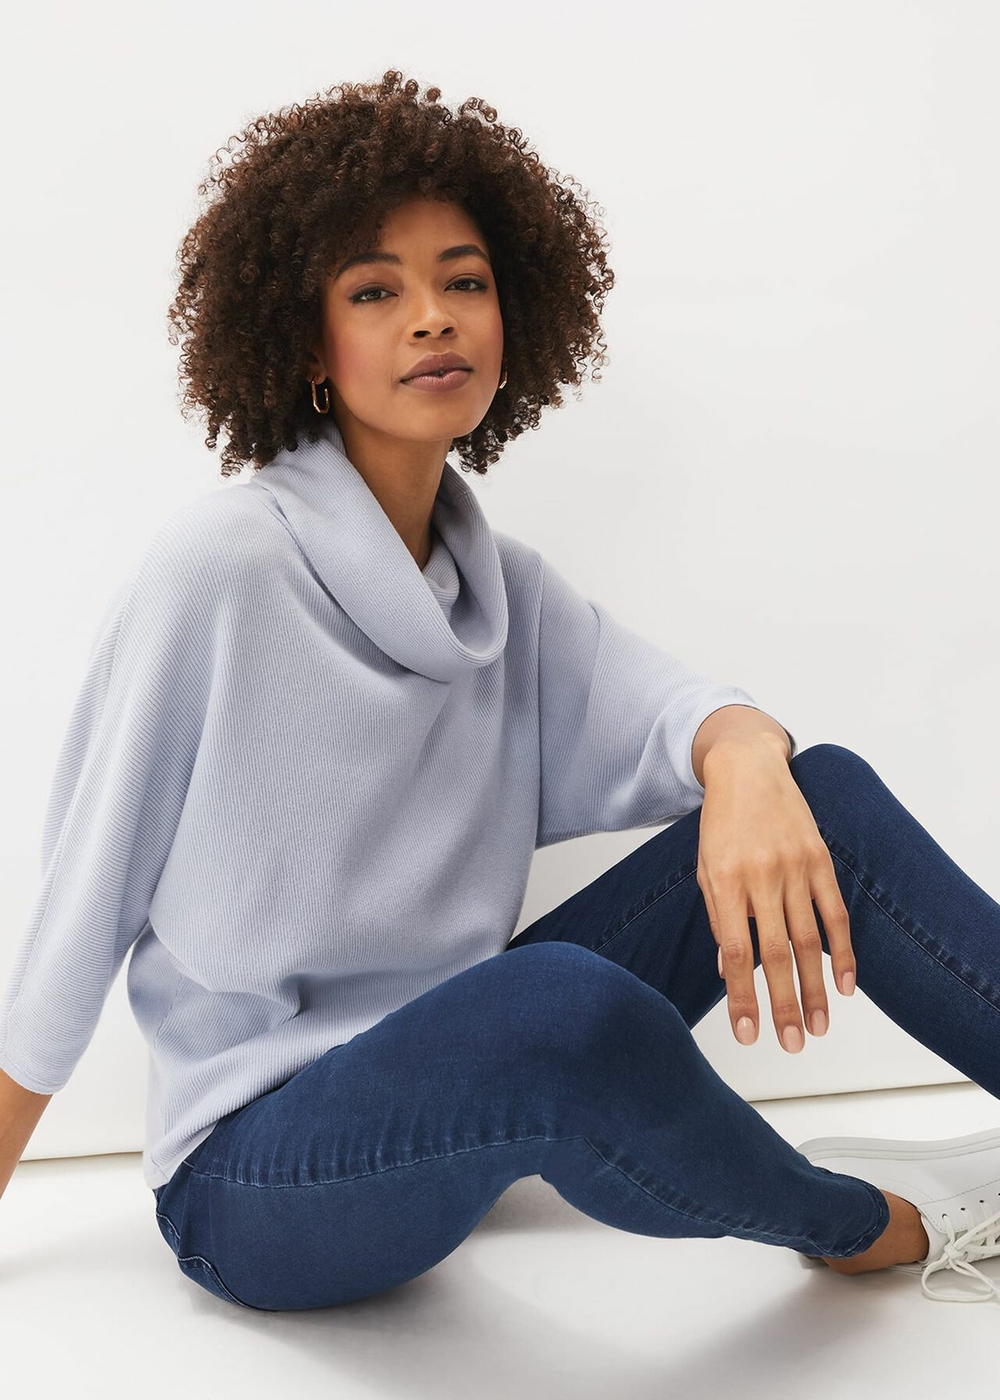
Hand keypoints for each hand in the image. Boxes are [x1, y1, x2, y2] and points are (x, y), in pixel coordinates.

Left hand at [696, 738, 855, 1052]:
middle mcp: (761, 875)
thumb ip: (719, 918)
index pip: (736, 952)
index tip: (748, 1034)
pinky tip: (846, 985)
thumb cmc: (722, 825)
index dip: (741, 997)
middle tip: (791, 1044)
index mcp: (725, 880)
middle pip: (776, 953)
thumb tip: (729, 970)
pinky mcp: (820, 858)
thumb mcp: (706, 868)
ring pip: (809, 940)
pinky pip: (835, 912)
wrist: (747, 768)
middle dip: (784, 1004)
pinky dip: (844, 952)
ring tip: (818, 1028)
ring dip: (816, 989)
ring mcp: (794, 867)